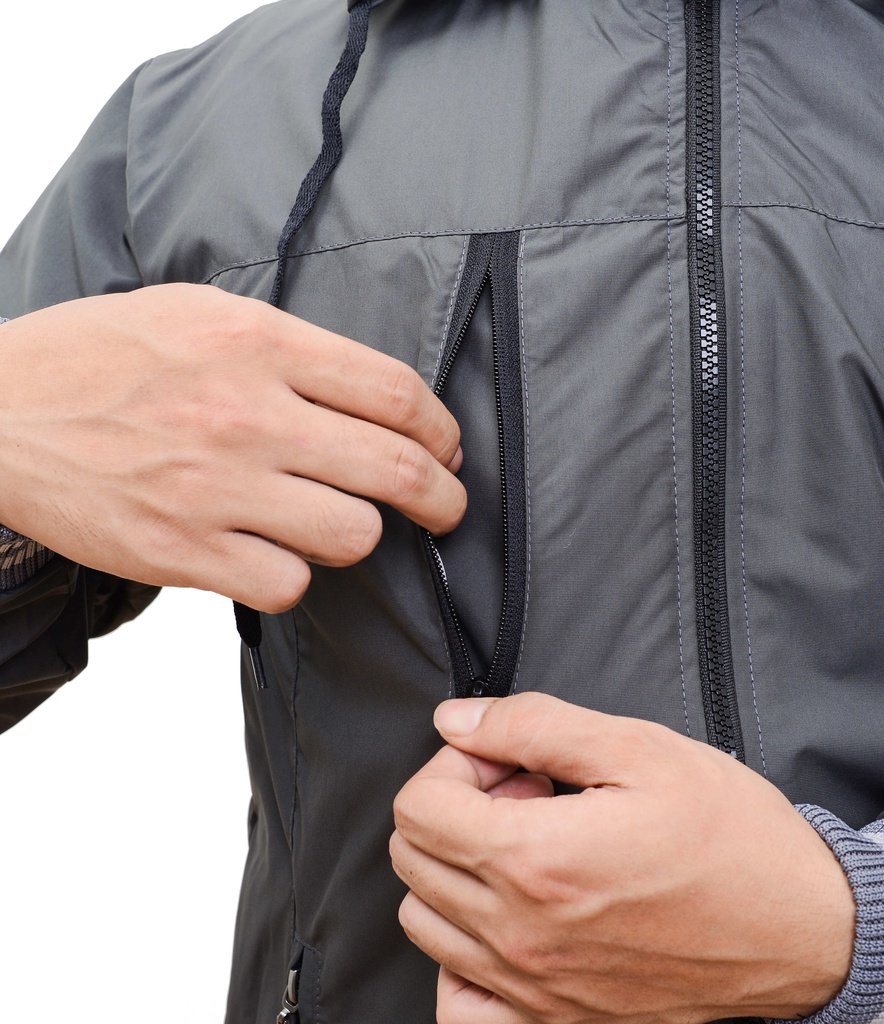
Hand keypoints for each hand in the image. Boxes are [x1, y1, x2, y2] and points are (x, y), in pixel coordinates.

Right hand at [0, 284, 464, 610]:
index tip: (449, 449)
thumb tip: (368, 392)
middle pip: (396, 468)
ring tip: (340, 525)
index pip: (396, 392)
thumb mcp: (197, 313)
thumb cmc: (97, 358)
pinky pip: (288, 584)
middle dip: (444, 498)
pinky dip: (293, 577)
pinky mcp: (183, 551)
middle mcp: (247, 414)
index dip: (442, 429)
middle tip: (448, 507)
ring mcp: (215, 487)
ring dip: (361, 536)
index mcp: (257, 342)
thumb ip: (286, 348)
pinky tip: (273, 555)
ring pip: (353, 535)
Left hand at [391, 693, 854, 1023]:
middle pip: (412, 859)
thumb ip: (533, 726)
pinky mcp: (558, 1022)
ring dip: (458, 870)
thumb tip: (458, 720)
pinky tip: (511, 917)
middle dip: (455, 808)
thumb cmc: (732, 836)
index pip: (418, 807)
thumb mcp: (639, 749)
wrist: (805, 929)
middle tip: (522, 794)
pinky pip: (461, 1001)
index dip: (455, 765)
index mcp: (536, 860)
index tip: (507, 760)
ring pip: (426, 923)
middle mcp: (521, 934)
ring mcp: (535, 989)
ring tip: (526, 847)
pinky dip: (463, 954)